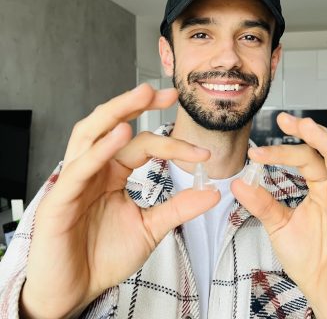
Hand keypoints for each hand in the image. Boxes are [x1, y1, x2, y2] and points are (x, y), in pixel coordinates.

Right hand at [21, 84, 219, 318]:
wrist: (77, 290)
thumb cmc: (105, 255)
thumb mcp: (150, 228)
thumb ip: (178, 207)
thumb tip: (212, 191)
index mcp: (112, 172)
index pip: (143, 145)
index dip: (174, 145)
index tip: (203, 154)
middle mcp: (93, 168)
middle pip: (111, 124)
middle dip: (137, 103)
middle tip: (168, 92)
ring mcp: (75, 180)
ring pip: (90, 133)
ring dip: (117, 112)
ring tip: (142, 95)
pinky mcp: (59, 200)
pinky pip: (79, 168)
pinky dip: (100, 150)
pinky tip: (121, 135)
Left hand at [231, 113, 326, 318]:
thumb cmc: (310, 260)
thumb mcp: (279, 227)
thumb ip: (262, 203)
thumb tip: (239, 182)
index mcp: (322, 189)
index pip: (306, 159)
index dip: (283, 150)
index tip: (257, 150)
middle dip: (311, 133)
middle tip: (288, 121)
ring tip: (310, 129)